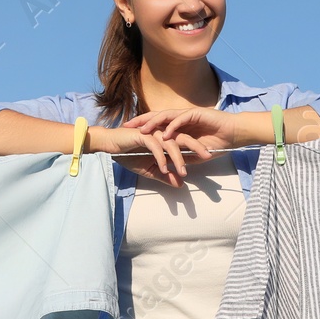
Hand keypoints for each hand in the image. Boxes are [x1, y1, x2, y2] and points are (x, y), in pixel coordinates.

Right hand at [90, 120, 212, 187]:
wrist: (111, 147)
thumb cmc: (129, 155)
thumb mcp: (150, 170)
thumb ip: (165, 176)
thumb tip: (180, 185)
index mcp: (165, 139)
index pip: (185, 143)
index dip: (197, 150)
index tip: (208, 159)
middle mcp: (161, 133)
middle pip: (183, 138)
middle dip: (196, 147)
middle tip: (208, 155)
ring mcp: (153, 133)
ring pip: (171, 143)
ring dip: (178, 158)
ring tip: (183, 171)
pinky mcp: (142, 135)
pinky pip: (155, 147)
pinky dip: (160, 158)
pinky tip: (164, 168)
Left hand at [124, 107, 240, 156]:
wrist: (234, 134)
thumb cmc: (216, 143)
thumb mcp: (193, 154)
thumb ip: (180, 157)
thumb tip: (167, 166)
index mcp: (178, 124)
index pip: (156, 123)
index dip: (142, 126)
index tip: (128, 132)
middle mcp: (180, 117)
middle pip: (156, 116)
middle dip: (140, 120)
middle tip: (126, 126)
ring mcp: (188, 114)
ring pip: (166, 115)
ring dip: (153, 122)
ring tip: (141, 130)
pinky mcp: (197, 114)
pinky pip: (182, 119)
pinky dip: (173, 126)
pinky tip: (164, 133)